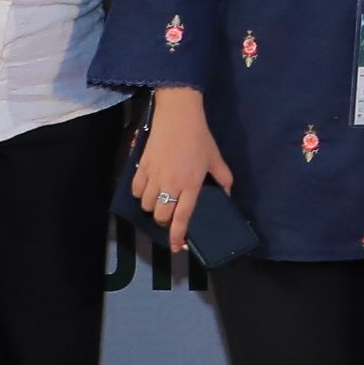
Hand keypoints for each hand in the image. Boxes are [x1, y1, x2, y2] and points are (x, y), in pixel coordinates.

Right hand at [129, 91, 235, 252]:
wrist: (178, 116)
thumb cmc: (199, 138)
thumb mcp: (216, 159)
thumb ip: (224, 178)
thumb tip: (227, 194)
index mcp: (190, 185)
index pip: (182, 218)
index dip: (178, 236)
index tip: (176, 248)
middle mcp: (170, 185)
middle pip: (161, 216)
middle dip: (165, 221)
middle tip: (170, 215)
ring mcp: (154, 177)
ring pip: (147, 205)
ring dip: (153, 207)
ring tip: (160, 200)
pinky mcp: (142, 167)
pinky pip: (136, 190)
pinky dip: (140, 195)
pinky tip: (148, 189)